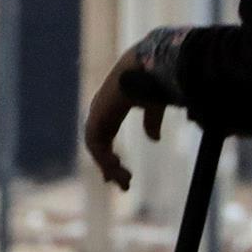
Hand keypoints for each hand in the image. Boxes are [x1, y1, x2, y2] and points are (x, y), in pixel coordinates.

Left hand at [82, 42, 167, 191]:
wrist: (146, 67)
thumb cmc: (152, 80)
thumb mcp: (155, 106)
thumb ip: (152, 122)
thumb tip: (154, 139)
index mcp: (112, 106)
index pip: (106, 135)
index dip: (111, 155)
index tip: (122, 172)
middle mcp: (101, 110)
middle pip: (99, 144)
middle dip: (108, 165)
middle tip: (123, 184)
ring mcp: (96, 113)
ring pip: (97, 148)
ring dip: (109, 166)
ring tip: (126, 181)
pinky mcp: (96, 118)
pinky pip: (96, 146)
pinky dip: (105, 159)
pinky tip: (118, 169)